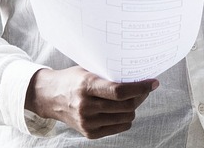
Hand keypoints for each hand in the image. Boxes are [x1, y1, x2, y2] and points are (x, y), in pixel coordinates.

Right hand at [25, 66, 158, 138]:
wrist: (49, 97)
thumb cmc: (74, 79)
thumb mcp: (90, 70)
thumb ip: (110, 74)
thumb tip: (140, 74)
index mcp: (87, 87)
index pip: (119, 91)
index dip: (140, 87)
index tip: (153, 82)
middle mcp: (86, 107)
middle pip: (126, 106)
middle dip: (141, 96)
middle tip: (144, 88)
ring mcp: (87, 122)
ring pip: (126, 118)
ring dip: (133, 107)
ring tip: (132, 98)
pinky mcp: (89, 133)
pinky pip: (119, 127)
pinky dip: (125, 118)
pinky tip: (121, 109)